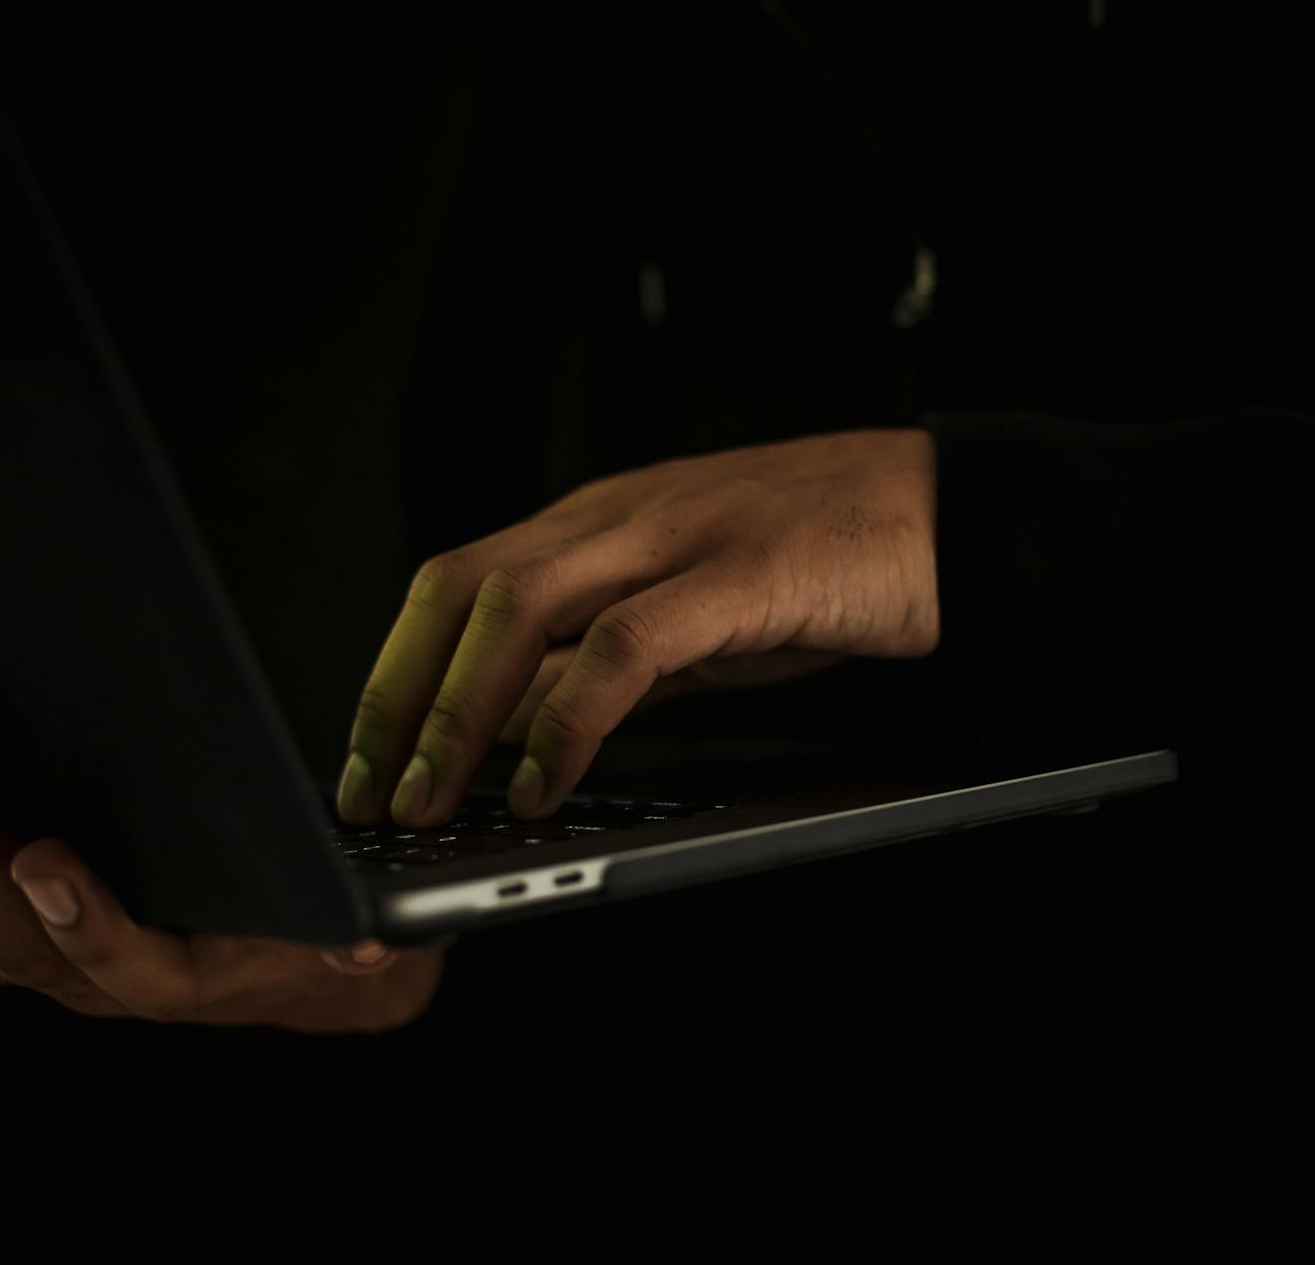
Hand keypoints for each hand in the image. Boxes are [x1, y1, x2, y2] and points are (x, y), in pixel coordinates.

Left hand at [0, 711, 443, 1032]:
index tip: (44, 859)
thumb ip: (361, 933)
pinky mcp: (9, 936)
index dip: (80, 920)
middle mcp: (102, 982)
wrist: (288, 962)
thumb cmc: (314, 923)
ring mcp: (45, 962)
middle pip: (6, 937)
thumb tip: (367, 942)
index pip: (123, 964)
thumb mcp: (355, 922)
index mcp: (188, 977)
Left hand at [339, 428, 938, 825]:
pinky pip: (622, 648)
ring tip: (434, 799)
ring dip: (459, 713)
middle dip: (398, 698)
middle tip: (371, 795)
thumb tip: (518, 728)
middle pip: (460, 588)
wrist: (947, 515)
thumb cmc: (825, 564)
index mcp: (600, 521)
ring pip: (519, 608)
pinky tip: (546, 782)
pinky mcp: (735, 575)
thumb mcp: (693, 621)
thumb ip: (606, 665)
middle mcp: (618, 517)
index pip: (457, 582)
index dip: (396, 673)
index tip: (367, 759)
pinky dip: (568, 720)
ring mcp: (674, 538)